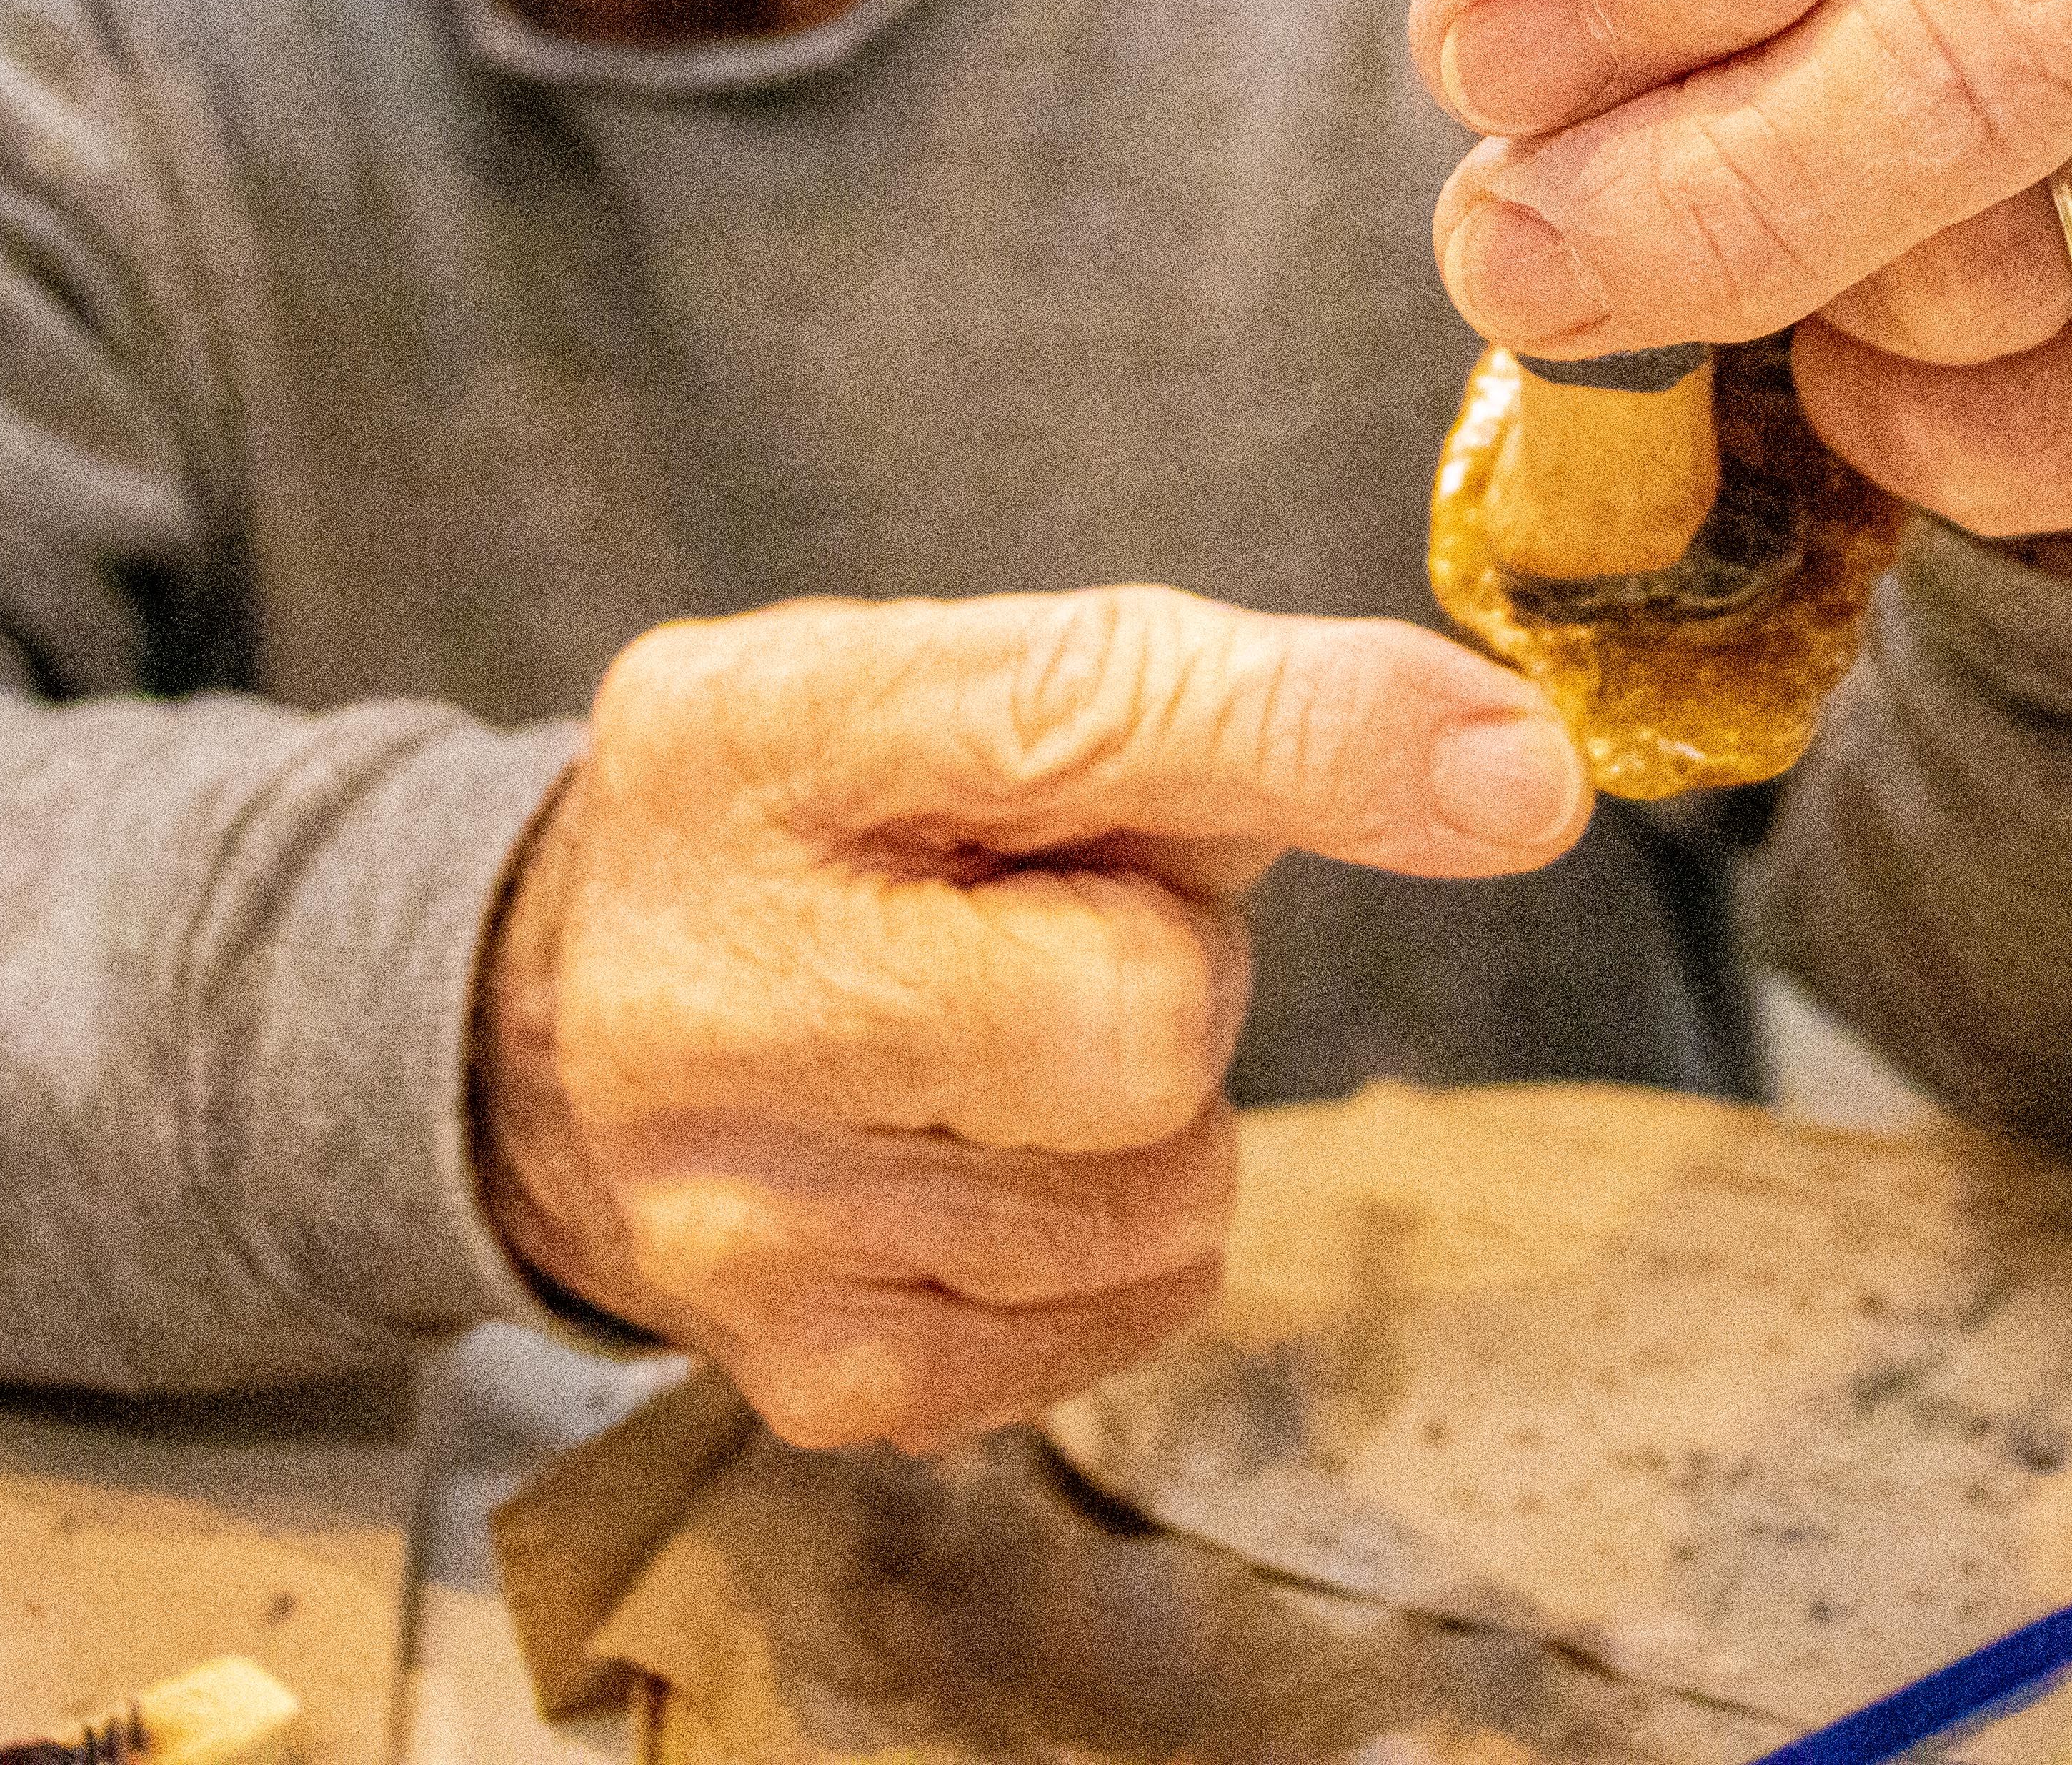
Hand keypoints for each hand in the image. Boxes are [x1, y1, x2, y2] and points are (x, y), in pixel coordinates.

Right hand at [473, 587, 1589, 1451]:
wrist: (550, 1028)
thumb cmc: (831, 832)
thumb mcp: (963, 693)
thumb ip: (1221, 710)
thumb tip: (1517, 779)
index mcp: (761, 738)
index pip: (1084, 715)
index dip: (1320, 740)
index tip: (1521, 776)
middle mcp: (714, 987)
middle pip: (1145, 1020)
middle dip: (1176, 971)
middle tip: (1066, 928)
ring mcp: (748, 1215)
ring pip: (1160, 1194)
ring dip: (1148, 1117)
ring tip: (1004, 1040)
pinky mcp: (816, 1378)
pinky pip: (1126, 1316)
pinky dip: (1111, 1242)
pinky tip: (985, 1158)